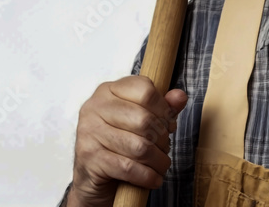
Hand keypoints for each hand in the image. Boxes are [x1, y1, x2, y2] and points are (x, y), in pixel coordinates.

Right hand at [68, 76, 188, 206]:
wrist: (91, 177)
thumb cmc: (117, 145)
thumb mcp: (140, 122)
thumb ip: (161, 108)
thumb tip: (180, 96)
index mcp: (107, 91)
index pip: (145, 90)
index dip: (164, 110)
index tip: (169, 125)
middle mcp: (94, 107)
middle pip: (144, 119)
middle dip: (162, 139)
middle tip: (164, 148)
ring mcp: (89, 132)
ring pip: (139, 147)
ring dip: (158, 161)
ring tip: (161, 165)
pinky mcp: (89, 158)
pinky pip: (129, 168)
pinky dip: (147, 176)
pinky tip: (153, 178)